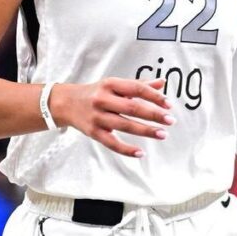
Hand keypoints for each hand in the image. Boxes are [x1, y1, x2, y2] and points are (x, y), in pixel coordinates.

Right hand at [51, 77, 175, 157]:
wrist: (66, 103)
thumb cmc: (95, 93)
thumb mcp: (114, 85)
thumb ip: (138, 85)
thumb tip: (161, 83)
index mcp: (110, 84)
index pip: (136, 89)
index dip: (154, 96)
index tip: (168, 104)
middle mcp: (103, 99)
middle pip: (132, 108)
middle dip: (154, 115)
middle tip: (170, 120)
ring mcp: (97, 117)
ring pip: (125, 126)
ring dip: (146, 131)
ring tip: (163, 134)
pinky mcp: (93, 132)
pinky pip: (112, 143)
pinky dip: (127, 149)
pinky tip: (140, 153)